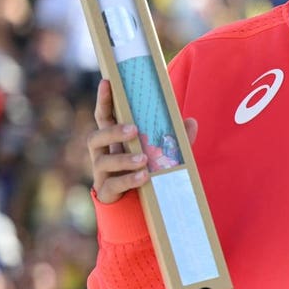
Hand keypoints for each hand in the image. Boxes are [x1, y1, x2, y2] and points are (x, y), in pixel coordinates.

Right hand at [89, 79, 196, 204]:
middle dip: (113, 131)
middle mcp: (103, 153)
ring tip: (143, 159)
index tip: (107, 82)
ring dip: (123, 158)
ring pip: (103, 161)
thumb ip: (177, 138)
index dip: (104, 100)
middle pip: (96, 137)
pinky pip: (113, 185)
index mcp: (114, 140)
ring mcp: (102, 173)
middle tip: (133, 130)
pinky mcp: (106, 192)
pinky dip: (128, 180)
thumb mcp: (165, 153)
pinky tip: (143, 177)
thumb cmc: (148, 171)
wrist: (139, 205)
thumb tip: (191, 121)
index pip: (104, 116)